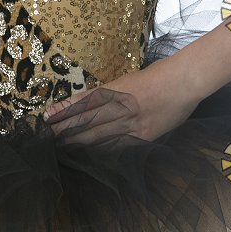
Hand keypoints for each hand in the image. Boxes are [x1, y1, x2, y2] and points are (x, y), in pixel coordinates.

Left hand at [42, 59, 201, 144]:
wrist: (183, 82)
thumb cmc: (159, 75)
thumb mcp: (131, 79)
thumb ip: (114, 92)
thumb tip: (94, 103)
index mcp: (116, 89)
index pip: (85, 102)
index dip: (66, 109)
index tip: (49, 115)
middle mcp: (121, 106)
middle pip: (88, 120)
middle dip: (66, 128)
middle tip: (47, 136)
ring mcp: (132, 123)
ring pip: (100, 134)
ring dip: (79, 141)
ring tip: (62, 146)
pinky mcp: (144, 136)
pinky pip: (119, 145)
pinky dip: (103, 151)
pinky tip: (91, 155)